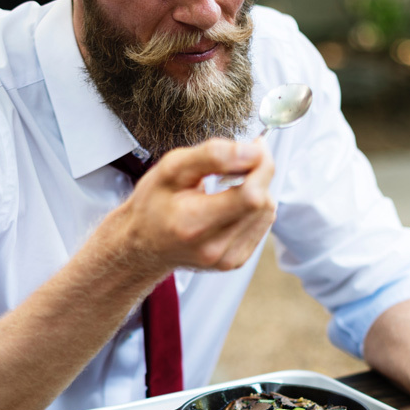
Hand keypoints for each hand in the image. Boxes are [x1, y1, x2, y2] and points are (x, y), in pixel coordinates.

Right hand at [106, 138, 275, 278]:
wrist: (143, 242)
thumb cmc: (153, 203)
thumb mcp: (172, 168)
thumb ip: (212, 155)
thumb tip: (252, 151)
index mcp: (193, 223)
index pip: (250, 196)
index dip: (260, 166)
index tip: (256, 147)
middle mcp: (212, 247)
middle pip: (262, 203)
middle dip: (260, 174)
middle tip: (242, 161)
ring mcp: (226, 259)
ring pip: (267, 213)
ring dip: (257, 190)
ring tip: (230, 185)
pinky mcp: (235, 261)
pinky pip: (262, 226)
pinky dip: (254, 208)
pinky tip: (232, 204)